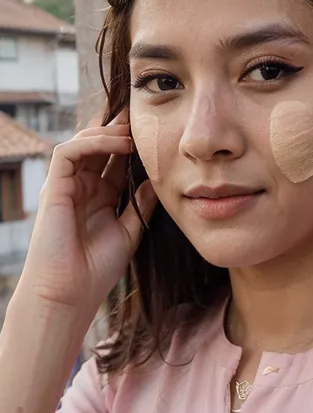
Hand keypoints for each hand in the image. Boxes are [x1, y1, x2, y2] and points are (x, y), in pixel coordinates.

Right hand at [19, 118, 156, 315]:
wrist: (69, 294)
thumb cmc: (96, 271)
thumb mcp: (129, 231)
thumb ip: (141, 205)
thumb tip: (158, 181)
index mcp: (99, 196)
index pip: (115, 160)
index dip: (133, 144)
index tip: (156, 132)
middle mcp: (82, 186)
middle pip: (99, 145)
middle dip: (120, 128)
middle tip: (145, 118)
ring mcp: (66, 185)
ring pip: (82, 142)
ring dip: (108, 132)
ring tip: (134, 131)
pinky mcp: (54, 187)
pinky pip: (69, 152)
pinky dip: (93, 142)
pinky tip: (119, 143)